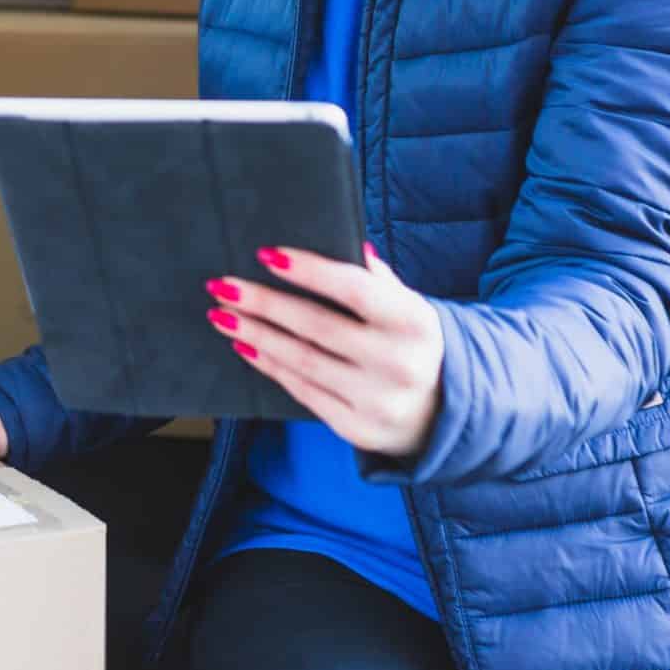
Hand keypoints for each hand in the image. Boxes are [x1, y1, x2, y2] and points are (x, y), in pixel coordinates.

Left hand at [210, 244, 443, 460]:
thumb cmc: (414, 343)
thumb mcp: (409, 305)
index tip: (265, 255)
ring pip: (302, 361)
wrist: (447, 413)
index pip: (354, 289)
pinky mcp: (357, 428)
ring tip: (222, 315)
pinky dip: (270, 367)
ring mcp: (377, 400)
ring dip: (255, 335)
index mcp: (413, 321)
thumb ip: (376, 278)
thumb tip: (341, 241)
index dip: (308, 271)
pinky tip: (246, 348)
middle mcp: (397, 363)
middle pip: (316, 326)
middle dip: (262, 304)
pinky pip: (303, 392)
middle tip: (223, 286)